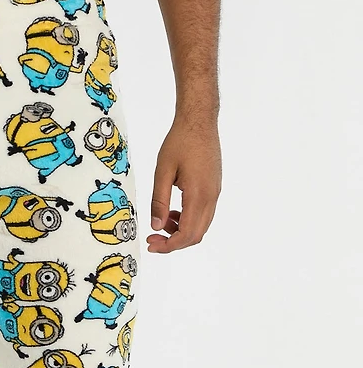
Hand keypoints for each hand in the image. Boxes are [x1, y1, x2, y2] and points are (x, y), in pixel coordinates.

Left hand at [148, 114, 221, 252]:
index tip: (151, 243)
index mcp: (198, 195)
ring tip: (162, 222)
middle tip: (153, 238)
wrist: (199, 122)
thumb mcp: (162, 171)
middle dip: (174, 243)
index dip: (168, 245)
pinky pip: (204, 214)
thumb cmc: (180, 141)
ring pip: (201, 226)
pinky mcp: (214, 188)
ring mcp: (215, 193)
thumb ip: (159, 201)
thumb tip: (156, 226)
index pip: (186, 233)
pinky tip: (173, 212)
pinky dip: (188, 220)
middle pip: (196, 235)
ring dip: (181, 231)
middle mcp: (211, 197)